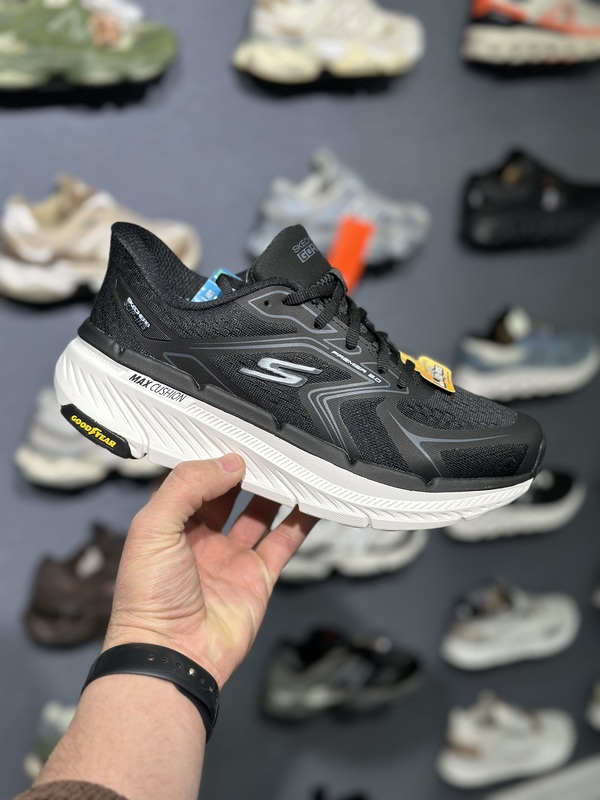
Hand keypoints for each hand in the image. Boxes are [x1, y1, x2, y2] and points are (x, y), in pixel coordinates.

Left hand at [104, 455, 315, 687]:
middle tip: (269, 448)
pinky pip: (284, 542)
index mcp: (171, 524)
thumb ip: (187, 487)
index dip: (214, 460)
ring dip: (276, 491)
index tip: (236, 440)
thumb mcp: (153, 527)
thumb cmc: (149, 595)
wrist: (171, 655)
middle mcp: (202, 539)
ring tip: (293, 466)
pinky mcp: (258, 578)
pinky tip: (312, 500)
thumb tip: (230, 462)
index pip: (196, 480)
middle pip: (230, 494)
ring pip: (260, 514)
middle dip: (248, 471)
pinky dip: (300, 522)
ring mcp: (231, 558)